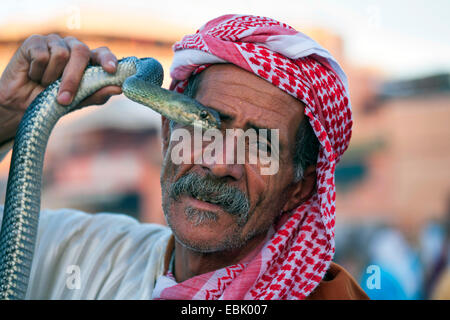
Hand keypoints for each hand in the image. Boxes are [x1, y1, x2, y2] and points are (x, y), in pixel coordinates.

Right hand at [0, 34, 121, 143]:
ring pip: (60, 54)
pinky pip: (41, 55)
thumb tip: (119, 88)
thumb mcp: (78, 101)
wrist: (22, 104)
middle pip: (81, 52)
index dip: (108, 59)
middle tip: (65, 99)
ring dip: (51, 77)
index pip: (103, 53)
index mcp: (89, 60)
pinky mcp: (35, 41)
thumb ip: (98, 94)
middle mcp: (74, 47)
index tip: (111, 70)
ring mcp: (55, 42)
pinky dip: (37, 72)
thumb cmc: (55, 100)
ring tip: (44, 84)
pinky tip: (33, 75)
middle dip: (73, 78)